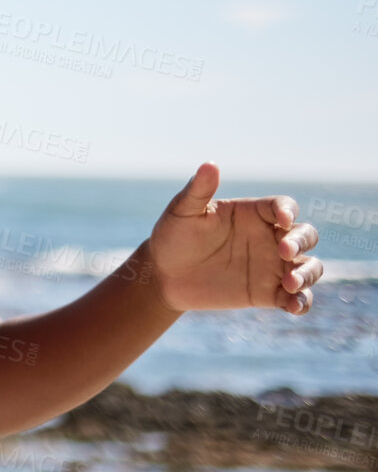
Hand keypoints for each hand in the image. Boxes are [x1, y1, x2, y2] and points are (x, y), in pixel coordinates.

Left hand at [145, 162, 322, 315]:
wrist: (163, 275)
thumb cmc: (173, 236)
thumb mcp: (183, 212)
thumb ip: (198, 190)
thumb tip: (210, 164)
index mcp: (252, 214)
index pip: (283, 207)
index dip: (288, 211)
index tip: (282, 220)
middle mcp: (268, 238)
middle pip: (305, 235)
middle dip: (302, 241)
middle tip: (284, 252)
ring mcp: (271, 266)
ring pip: (309, 267)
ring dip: (308, 274)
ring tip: (291, 283)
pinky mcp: (268, 293)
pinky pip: (296, 298)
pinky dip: (302, 302)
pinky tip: (293, 307)